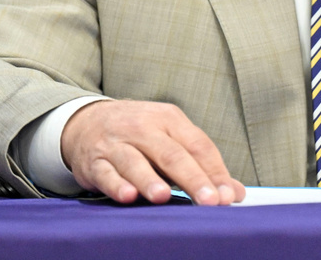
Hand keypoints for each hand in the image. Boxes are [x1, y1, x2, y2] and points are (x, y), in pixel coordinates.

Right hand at [60, 99, 245, 204]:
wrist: (86, 122)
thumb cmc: (140, 136)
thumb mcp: (171, 140)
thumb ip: (202, 166)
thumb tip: (234, 194)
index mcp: (170, 119)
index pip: (198, 145)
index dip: (215, 172)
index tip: (228, 196)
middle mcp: (144, 127)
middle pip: (172, 154)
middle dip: (193, 178)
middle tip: (210, 201)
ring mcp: (117, 142)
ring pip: (135, 161)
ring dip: (150, 180)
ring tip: (164, 197)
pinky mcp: (95, 160)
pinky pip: (106, 173)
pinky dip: (116, 184)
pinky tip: (128, 195)